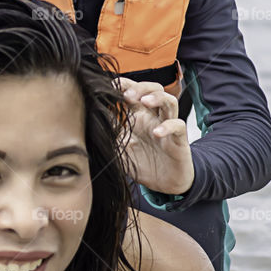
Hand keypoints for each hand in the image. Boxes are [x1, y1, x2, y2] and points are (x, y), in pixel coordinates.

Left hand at [118, 79, 193, 196]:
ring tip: (144, 102)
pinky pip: (178, 126)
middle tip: (127, 94)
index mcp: (139, 117)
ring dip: (157, 97)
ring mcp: (167, 126)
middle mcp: (153, 118)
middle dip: (141, 87)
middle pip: (154, 89)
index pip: (134, 92)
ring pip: (170, 101)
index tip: (111, 84)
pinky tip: (157, 132)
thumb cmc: (143, 164)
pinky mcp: (179, 140)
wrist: (164, 186)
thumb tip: (91, 122)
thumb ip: (109, 136)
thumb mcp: (120, 149)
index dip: (124, 85)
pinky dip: (168, 126)